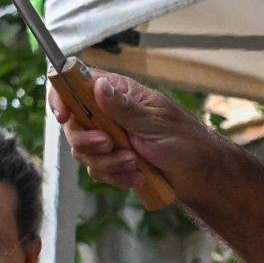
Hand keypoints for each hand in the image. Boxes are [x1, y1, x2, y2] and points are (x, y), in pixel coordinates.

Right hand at [57, 70, 212, 195]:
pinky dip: (117, 177)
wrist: (200, 176)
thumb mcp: (155, 123)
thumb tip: (97, 86)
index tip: (64, 116)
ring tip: (135, 164)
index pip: (78, 85)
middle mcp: (110, 114)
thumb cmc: (186, 141)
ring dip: (108, 163)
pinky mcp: (114, 162)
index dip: (63, 97)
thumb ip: (124, 108)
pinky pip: (99, 171)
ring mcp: (111, 139)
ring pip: (84, 152)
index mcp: (119, 93)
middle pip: (74, 125)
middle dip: (88, 141)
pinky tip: (138, 177)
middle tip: (109, 145)